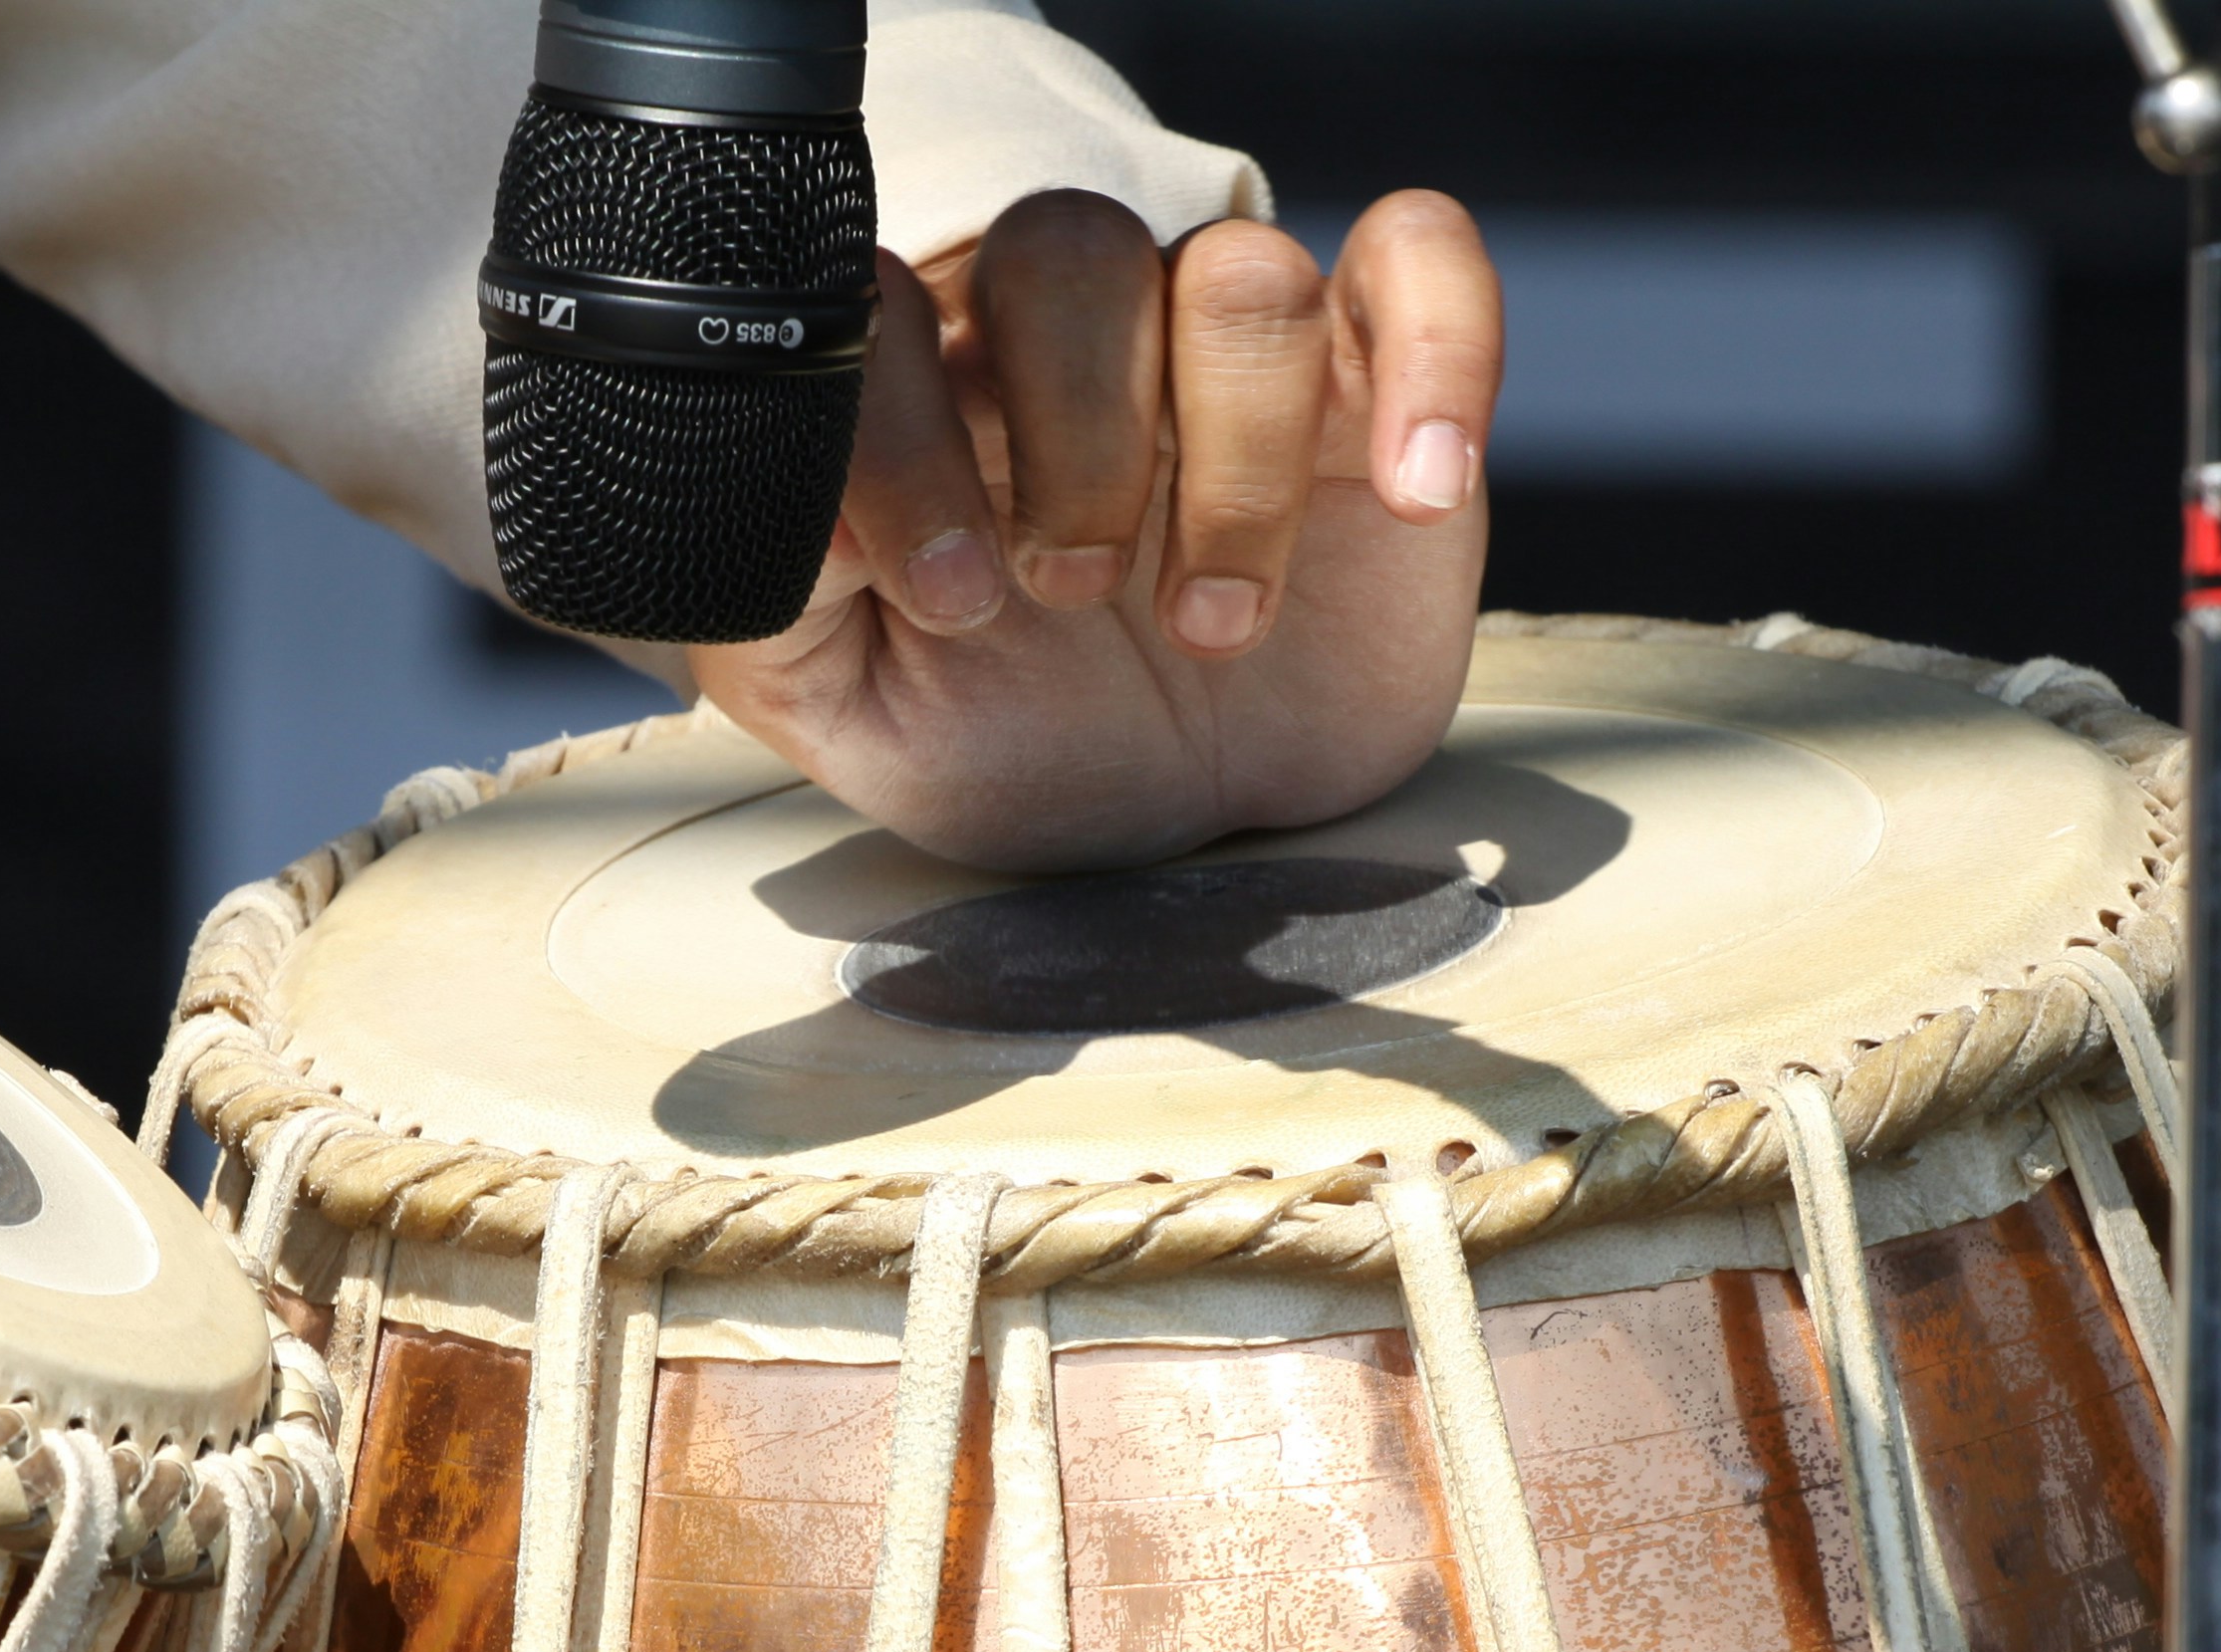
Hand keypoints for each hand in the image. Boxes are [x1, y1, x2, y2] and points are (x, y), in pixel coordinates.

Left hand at [684, 189, 1497, 875]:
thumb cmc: (1009, 741)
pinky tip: (1413, 486)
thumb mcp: (854, 711)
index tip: (946, 593)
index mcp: (930, 387)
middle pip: (1070, 253)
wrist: (1170, 831)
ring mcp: (1229, 351)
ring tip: (1214, 624)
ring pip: (1243, 275)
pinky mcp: (1376, 383)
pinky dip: (1440, 350)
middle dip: (1075, 440)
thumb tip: (780, 497)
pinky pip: (1423, 259)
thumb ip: (781, 598)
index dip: (907, 435)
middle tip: (1073, 596)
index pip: (888, 309)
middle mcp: (1076, 340)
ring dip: (1234, 460)